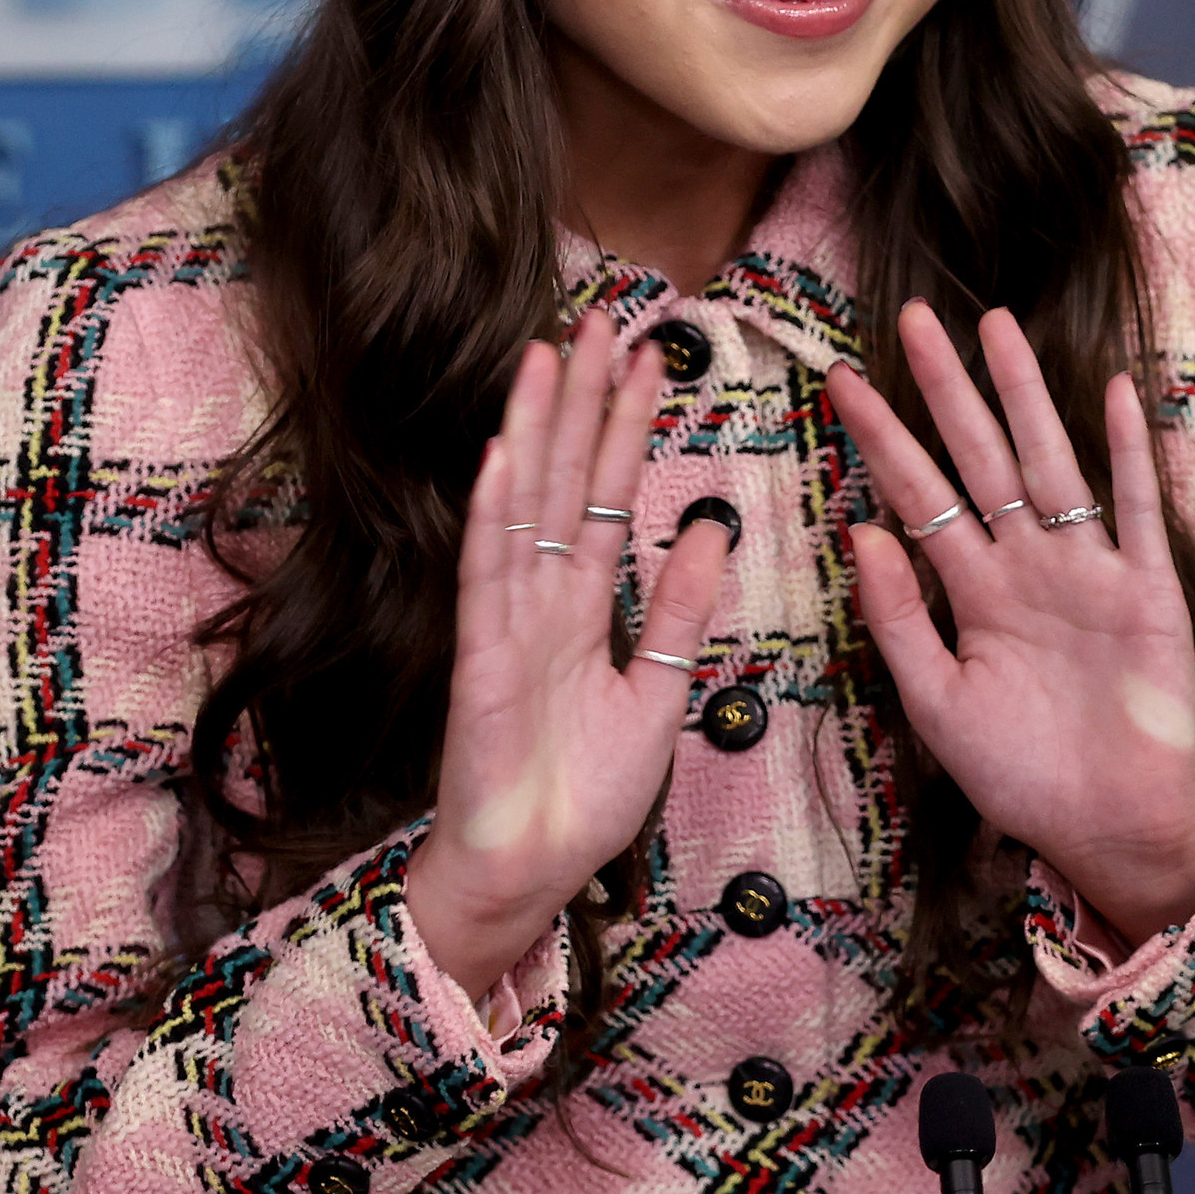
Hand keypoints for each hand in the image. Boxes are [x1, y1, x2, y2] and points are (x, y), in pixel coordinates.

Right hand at [407, 310, 732, 1003]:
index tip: (647, 359)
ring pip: (525, 506)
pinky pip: (487, 575)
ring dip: (535, 430)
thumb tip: (713, 530)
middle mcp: (541, 599)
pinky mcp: (481, 658)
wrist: (532, 873)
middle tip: (598, 320)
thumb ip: (677, 614)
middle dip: (581, 401)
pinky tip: (502, 455)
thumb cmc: (587, 798)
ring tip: (548, 356)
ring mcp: (507, 623)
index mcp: (584, 608)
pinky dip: (494, 515)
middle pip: (566, 480)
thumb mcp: (658, 694)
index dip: (627, 429)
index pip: (610, 497)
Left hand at [827, 302, 1194, 942]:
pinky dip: (1126, 449)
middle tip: (916, 318)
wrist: (1109, 829)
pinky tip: (1113, 390)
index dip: (883, 439)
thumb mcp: (937, 703)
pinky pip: (1133, 508)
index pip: (917, 496)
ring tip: (996, 327)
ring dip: (1024, 396)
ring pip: (1049, 461)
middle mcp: (1026, 565)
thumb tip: (858, 533)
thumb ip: (898, 620)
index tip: (842, 381)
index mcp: (971, 592)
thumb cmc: (1020, 775)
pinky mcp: (1146, 589)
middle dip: (947, 390)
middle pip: (978, 458)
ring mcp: (1087, 570)